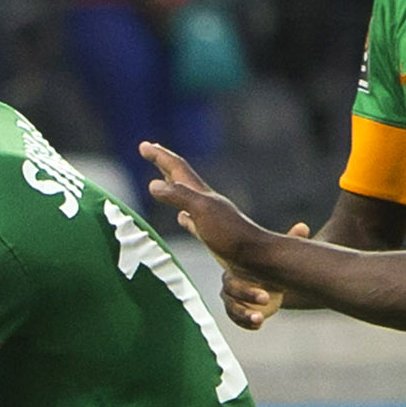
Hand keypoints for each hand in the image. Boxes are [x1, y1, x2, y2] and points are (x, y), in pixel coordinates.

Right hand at [143, 141, 263, 267]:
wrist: (260, 261)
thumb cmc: (234, 236)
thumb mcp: (203, 211)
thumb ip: (179, 196)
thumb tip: (153, 184)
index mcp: (201, 196)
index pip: (177, 170)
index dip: (160, 157)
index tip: (144, 145)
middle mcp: (206, 203)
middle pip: (182, 179)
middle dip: (165, 165)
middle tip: (151, 151)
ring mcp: (210, 219)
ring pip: (186, 198)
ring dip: (173, 187)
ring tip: (163, 181)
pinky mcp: (214, 237)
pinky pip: (193, 221)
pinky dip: (184, 216)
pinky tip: (183, 218)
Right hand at [217, 223, 303, 327]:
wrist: (266, 280)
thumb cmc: (269, 264)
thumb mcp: (278, 255)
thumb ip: (288, 241)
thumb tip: (303, 227)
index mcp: (235, 269)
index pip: (235, 279)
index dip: (248, 289)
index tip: (267, 296)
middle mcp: (229, 285)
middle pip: (232, 294)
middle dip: (248, 298)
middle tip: (267, 300)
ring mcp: (232, 300)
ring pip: (233, 310)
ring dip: (245, 315)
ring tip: (260, 319)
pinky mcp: (237, 312)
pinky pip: (238, 319)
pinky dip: (246, 323)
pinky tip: (258, 325)